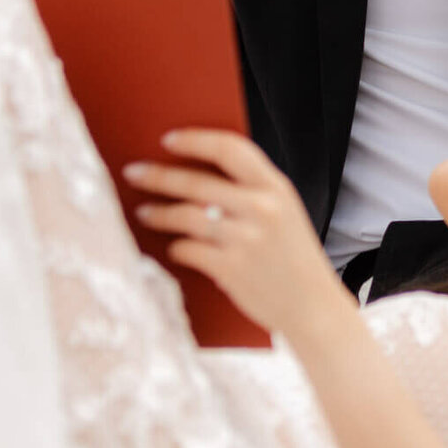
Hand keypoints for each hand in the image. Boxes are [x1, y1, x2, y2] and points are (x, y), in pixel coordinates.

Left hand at [124, 129, 345, 335]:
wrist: (313, 308)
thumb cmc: (293, 259)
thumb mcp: (285, 213)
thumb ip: (252, 191)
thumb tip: (194, 173)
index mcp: (277, 188)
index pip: (230, 149)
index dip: (194, 140)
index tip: (167, 140)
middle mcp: (261, 209)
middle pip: (197, 181)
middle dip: (159, 175)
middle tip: (133, 171)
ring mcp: (245, 240)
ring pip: (186, 215)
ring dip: (159, 212)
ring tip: (143, 211)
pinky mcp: (230, 270)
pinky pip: (187, 249)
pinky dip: (176, 247)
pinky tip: (172, 246)